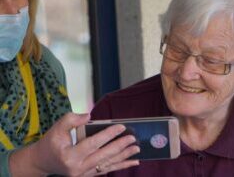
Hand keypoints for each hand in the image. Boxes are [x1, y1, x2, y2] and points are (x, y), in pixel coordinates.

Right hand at [9, 112, 139, 175]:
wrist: (43, 162)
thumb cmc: (50, 143)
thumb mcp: (56, 128)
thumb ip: (71, 119)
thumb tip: (89, 116)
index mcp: (70, 156)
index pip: (93, 143)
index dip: (108, 134)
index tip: (121, 126)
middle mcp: (78, 168)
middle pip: (104, 156)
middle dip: (120, 147)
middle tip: (133, 138)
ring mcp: (83, 174)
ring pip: (107, 164)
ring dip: (124, 157)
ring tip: (136, 150)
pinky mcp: (87, 175)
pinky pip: (106, 170)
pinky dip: (120, 165)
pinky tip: (131, 162)